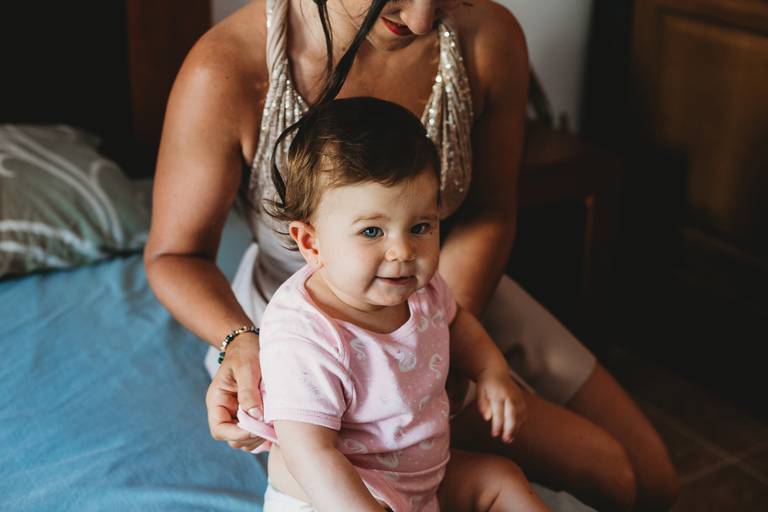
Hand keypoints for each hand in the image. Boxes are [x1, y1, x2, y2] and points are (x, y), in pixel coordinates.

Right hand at [205, 333, 264, 451]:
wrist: (249, 343)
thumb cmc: (245, 352)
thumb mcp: (246, 368)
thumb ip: (248, 392)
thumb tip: (255, 416)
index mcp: (217, 402)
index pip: (219, 430)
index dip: (237, 434)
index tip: (256, 427)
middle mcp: (225, 412)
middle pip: (233, 439)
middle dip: (251, 436)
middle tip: (270, 425)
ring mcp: (238, 415)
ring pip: (245, 440)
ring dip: (259, 436)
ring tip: (274, 423)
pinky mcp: (250, 414)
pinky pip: (255, 433)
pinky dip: (264, 433)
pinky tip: (275, 424)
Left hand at [475, 369, 526, 443]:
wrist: (496, 371)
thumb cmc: (486, 384)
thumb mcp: (480, 392)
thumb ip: (482, 405)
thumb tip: (487, 418)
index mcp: (498, 393)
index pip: (499, 413)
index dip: (498, 425)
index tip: (494, 435)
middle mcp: (510, 395)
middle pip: (512, 415)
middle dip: (510, 429)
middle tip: (505, 440)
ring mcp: (517, 397)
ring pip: (520, 415)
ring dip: (516, 428)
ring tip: (510, 439)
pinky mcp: (521, 399)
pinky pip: (523, 413)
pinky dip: (521, 423)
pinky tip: (516, 431)